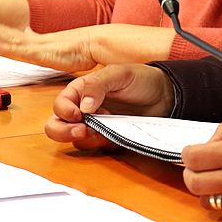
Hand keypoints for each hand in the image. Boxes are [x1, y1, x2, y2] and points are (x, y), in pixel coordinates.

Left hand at [0, 17, 95, 72]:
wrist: (97, 44)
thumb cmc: (81, 51)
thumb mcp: (55, 54)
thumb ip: (42, 54)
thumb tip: (35, 54)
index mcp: (33, 41)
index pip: (6, 34)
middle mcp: (32, 40)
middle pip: (1, 30)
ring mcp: (37, 45)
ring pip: (7, 36)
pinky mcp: (44, 53)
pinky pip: (23, 50)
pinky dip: (8, 47)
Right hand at [45, 64, 172, 148]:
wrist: (166, 95)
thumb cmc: (141, 79)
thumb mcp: (119, 74)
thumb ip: (98, 85)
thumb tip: (83, 106)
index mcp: (81, 90)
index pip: (60, 104)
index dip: (64, 111)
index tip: (79, 115)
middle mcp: (83, 109)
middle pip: (56, 125)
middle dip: (63, 131)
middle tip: (81, 130)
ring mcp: (94, 124)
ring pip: (73, 139)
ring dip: (83, 139)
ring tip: (100, 132)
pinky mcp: (107, 137)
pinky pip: (94, 147)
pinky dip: (98, 144)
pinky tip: (110, 136)